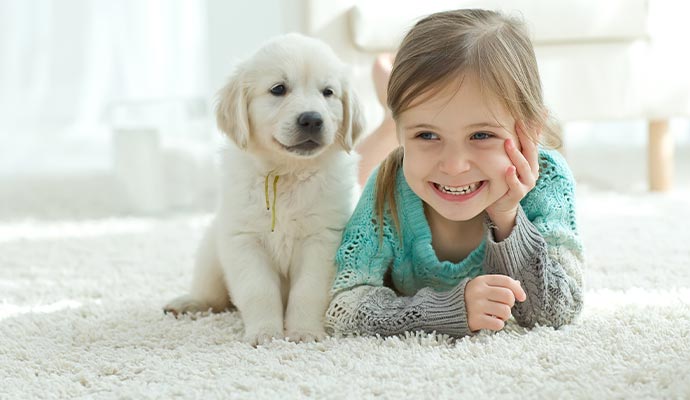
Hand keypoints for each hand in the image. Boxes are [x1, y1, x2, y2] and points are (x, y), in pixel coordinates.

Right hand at [465, 275, 526, 331]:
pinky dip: (498, 324)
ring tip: (497, 315)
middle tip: (503, 307)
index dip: (518, 289)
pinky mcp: (475, 320)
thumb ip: (499, 284)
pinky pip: (498, 324)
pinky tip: (491, 322)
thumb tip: (518, 284)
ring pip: (505, 311)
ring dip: (505, 316)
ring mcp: (476, 306)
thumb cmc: (471, 297)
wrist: (449, 310)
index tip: (522, 297)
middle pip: (508, 296)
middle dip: (510, 304)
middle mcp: (478, 292)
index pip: (506, 281)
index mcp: (481, 281)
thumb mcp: (482, 286)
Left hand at [485, 121, 539, 239]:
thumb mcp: (510, 160)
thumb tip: (511, 123)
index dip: (534, 127)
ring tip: (508, 142)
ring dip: (516, 154)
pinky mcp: (518, 194)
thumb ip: (513, 146)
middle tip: (519, 121)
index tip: (532, 112)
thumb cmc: (505, 178)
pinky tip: (508, 169)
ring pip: (524, 166)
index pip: (534, 140)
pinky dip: (512, 177)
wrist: (502, 204)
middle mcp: (532, 170)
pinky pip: (516, 185)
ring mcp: (527, 183)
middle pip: (530, 150)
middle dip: (525, 135)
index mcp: (531, 161)